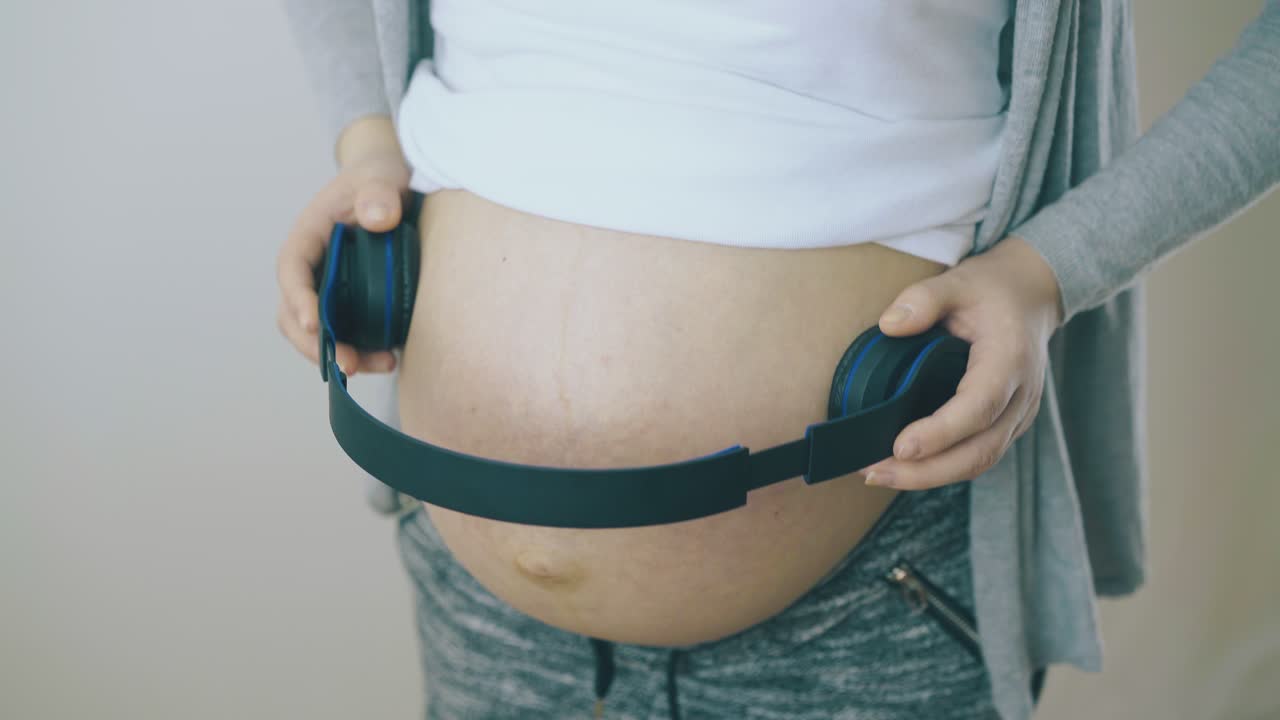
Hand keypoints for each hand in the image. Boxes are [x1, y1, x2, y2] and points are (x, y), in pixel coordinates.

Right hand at [276, 145, 410, 375]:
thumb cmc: (380, 177)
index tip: (315, 325)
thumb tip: (378, 218)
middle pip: (294, 314)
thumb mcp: (383, 176)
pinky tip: (391, 358)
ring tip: (382, 364)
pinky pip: (346, 334)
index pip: (292, 270)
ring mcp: (329, 289)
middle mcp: (311, 268)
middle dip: (316, 345)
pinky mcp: (351, 303)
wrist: (392, 186)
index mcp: (308, 236)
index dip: (298, 299)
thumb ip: (380, 192)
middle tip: (347, 363)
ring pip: (318, 334)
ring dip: (341, 356)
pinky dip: (363, 351)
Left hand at [862, 236, 1063, 489]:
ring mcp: (1018, 415)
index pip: (979, 407)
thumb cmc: (991, 290)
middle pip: (980, 450)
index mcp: (1010, 359)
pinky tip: (903, 468)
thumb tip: (888, 326)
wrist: (1030, 295)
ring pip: (980, 462)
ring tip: (879, 474)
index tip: (901, 447)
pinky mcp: (1007, 425)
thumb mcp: (957, 281)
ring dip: (930, 476)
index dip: (941, 432)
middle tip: (874, 472)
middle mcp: (1021, 395)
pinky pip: (977, 456)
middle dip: (927, 471)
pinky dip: (941, 469)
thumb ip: (923, 299)